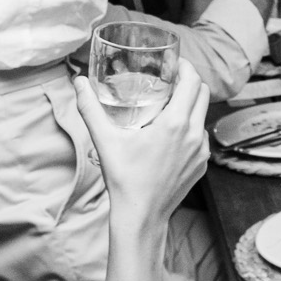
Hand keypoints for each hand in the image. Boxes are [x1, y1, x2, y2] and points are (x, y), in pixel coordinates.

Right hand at [72, 61, 208, 228]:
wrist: (141, 217)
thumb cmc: (123, 179)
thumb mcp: (105, 141)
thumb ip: (90, 109)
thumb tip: (77, 83)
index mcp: (176, 123)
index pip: (192, 81)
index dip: (186, 67)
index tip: (174, 64)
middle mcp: (195, 134)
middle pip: (202, 94)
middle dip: (189, 83)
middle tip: (170, 81)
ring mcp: (202, 150)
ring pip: (203, 116)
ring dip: (191, 106)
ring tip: (169, 107)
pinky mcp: (203, 164)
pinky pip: (202, 137)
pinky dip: (191, 129)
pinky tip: (172, 136)